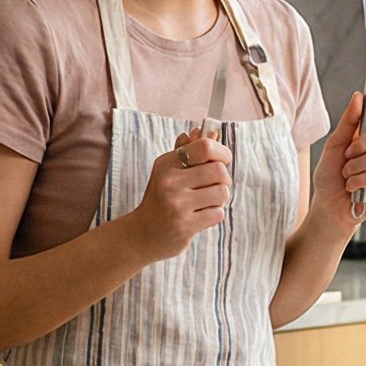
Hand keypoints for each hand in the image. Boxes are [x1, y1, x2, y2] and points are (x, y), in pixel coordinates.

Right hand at [125, 129, 230, 261]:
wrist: (141, 234)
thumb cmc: (159, 199)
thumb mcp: (167, 171)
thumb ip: (187, 151)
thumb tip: (207, 131)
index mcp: (167, 164)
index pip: (205, 147)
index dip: (222, 151)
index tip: (223, 160)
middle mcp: (170, 182)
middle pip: (219, 170)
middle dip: (223, 179)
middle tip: (215, 186)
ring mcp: (177, 204)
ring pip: (222, 193)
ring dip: (220, 199)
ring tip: (206, 202)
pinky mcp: (185, 225)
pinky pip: (218, 213)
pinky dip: (214, 214)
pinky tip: (200, 216)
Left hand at [312, 92, 365, 228]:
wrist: (328, 205)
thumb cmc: (331, 176)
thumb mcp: (334, 145)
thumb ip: (348, 122)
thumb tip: (359, 96)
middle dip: (361, 144)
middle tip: (347, 156)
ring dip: (355, 167)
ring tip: (348, 176)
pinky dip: (359, 181)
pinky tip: (353, 187)